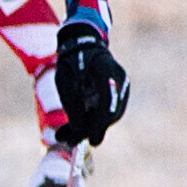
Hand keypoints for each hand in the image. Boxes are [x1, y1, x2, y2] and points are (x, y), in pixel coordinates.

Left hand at [52, 20, 127, 145]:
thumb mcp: (65, 80)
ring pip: (108, 115)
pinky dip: (91, 120)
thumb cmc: (72, 60)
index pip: (107, 100)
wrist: (83, 44)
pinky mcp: (117, 94)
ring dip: (88, 127)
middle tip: (67, 142)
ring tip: (65, 137)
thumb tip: (79, 129)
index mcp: (105, 69)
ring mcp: (121, 87)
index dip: (100, 122)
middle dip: (90, 129)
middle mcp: (119, 79)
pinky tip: (73, 129)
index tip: (91, 140)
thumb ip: (72, 103)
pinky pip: (105, 111)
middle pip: (109, 112)